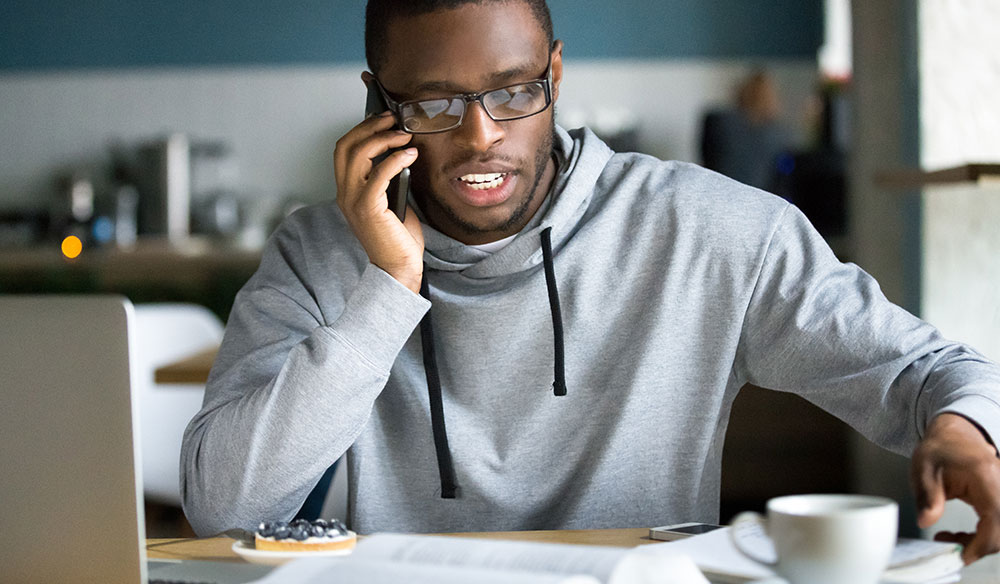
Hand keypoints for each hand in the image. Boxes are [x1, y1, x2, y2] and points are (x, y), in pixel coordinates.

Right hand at [334, 111, 423, 292]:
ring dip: (383, 139)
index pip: (343, 150)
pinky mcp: (368, 208)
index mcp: (347, 191)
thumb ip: (388, 180)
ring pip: (358, 155)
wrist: (397, 268)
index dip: (360, 130)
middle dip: (369, 127)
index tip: (383, 120)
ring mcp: (354, 201)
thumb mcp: (391, 202)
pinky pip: (378, 174)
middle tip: (393, 120)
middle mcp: (345, 194)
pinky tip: (410, 154)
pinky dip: (395, 159)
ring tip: (404, 135)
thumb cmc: (397, 238)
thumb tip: (401, 155)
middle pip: (346, 146)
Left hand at [911, 413, 999, 563]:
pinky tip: (962, 534)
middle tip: (949, 545)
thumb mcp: (924, 470)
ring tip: (952, 538)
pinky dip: (985, 535)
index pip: (996, 519)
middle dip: (979, 546)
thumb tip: (925, 522)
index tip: (960, 555)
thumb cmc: (939, 450)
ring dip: (982, 542)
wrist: (954, 435)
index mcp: (986, 476)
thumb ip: (927, 496)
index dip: (981, 544)